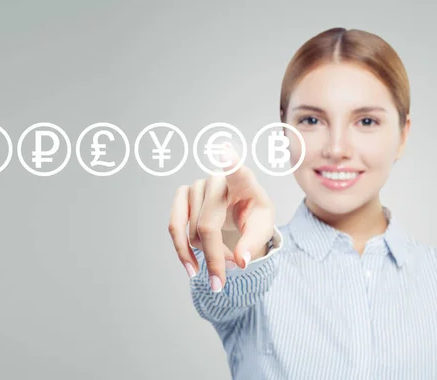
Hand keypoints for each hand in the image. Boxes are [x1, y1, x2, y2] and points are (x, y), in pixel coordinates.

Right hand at [168, 143, 274, 290]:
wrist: (240, 210)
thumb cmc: (253, 215)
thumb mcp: (262, 229)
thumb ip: (254, 243)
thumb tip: (240, 261)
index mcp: (244, 182)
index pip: (236, 171)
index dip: (229, 163)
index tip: (224, 152)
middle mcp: (217, 179)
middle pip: (208, 225)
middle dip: (214, 258)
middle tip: (222, 283)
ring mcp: (197, 185)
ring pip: (191, 231)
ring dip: (204, 254)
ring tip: (220, 265)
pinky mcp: (182, 195)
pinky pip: (174, 227)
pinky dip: (182, 250)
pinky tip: (192, 267)